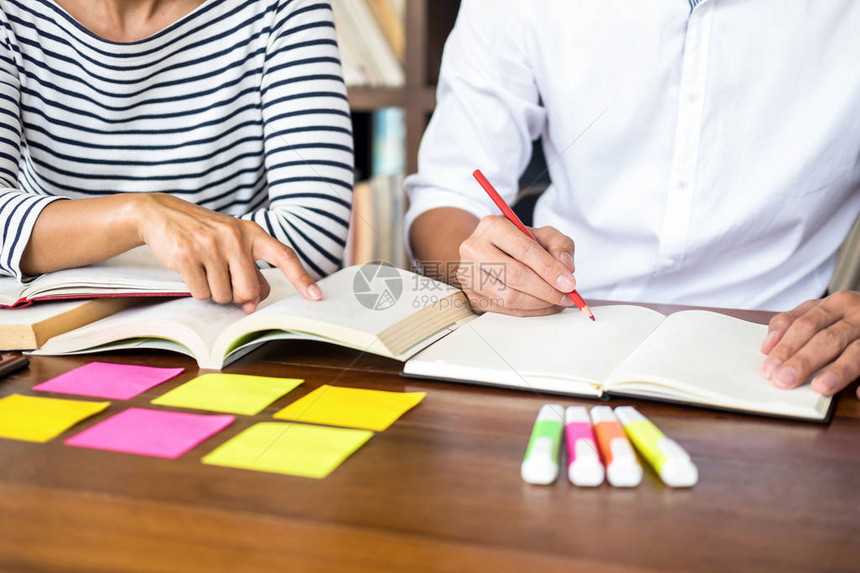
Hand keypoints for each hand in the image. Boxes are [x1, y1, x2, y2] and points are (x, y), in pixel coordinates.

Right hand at [135, 194, 320, 312]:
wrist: (159, 214)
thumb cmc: (203, 234)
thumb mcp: (231, 243)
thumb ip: (248, 271)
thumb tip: (253, 305)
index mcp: (251, 232)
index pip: (284, 256)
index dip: (302, 278)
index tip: (316, 296)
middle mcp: (234, 236)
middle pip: (248, 291)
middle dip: (236, 296)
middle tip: (223, 280)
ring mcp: (210, 244)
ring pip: (223, 296)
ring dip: (214, 292)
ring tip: (204, 270)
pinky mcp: (186, 255)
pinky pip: (201, 293)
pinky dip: (196, 289)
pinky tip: (190, 270)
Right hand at [455, 215, 577, 316]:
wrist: (488, 251)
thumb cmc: (517, 242)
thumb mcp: (542, 234)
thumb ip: (559, 245)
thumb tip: (566, 267)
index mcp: (493, 226)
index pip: (523, 249)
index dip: (549, 268)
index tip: (569, 282)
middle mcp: (475, 248)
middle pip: (514, 274)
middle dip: (546, 289)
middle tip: (567, 296)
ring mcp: (469, 274)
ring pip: (508, 296)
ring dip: (539, 303)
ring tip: (557, 301)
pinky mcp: (472, 295)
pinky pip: (505, 309)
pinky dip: (530, 311)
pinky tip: (544, 306)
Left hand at [760, 291, 859, 397]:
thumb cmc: (847, 316)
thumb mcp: (821, 311)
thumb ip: (793, 323)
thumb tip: (768, 347)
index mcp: (837, 304)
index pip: (806, 324)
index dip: (786, 346)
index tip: (768, 368)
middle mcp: (858, 315)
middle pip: (828, 338)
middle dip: (804, 361)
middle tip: (783, 380)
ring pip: (857, 351)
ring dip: (838, 370)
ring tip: (820, 388)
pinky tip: (858, 394)